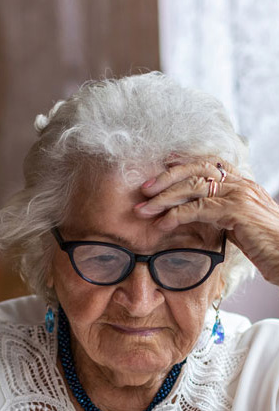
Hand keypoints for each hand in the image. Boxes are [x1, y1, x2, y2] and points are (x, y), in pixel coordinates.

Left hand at [135, 156, 278, 284]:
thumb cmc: (269, 247)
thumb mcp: (242, 226)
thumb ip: (223, 216)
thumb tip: (200, 216)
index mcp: (244, 185)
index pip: (210, 164)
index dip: (184, 163)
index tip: (163, 165)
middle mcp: (242, 185)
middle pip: (196, 170)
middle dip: (166, 178)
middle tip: (144, 189)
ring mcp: (239, 196)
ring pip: (193, 188)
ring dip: (163, 199)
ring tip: (144, 210)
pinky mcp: (236, 212)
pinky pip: (198, 209)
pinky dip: (175, 215)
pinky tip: (162, 224)